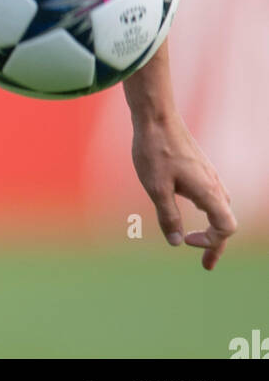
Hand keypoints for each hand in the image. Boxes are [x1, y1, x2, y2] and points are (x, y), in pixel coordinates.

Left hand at [131, 112, 236, 269]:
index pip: (226, 228)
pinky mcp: (199, 165)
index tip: (187, 241)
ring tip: (199, 240)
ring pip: (220, 207)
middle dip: (217, 244)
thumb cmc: (155, 150)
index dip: (211, 242)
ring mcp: (207, 172)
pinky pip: (212, 194)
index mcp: (207, 191)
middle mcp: (213, 182)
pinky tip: (193, 209)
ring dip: (213, 227)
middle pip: (226, 220)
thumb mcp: (156, 188)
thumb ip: (168, 216)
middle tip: (206, 264)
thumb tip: (177, 242)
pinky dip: (207, 210)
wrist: (155, 115)